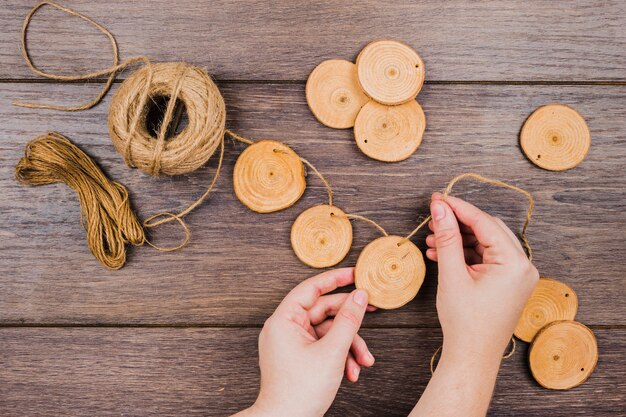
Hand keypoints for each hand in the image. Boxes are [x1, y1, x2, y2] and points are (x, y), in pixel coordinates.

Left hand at [237, 268, 375, 416]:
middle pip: (324, 311)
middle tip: (372, 313)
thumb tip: (359, 296)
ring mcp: (292, 343)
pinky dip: (339, 357)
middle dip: (350, 323)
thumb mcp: (332, 352)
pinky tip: (351, 373)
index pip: (311, 288)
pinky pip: (323, 347)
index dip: (335, 279)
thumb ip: (349, 320)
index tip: (355, 273)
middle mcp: (285, 328)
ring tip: (363, 362)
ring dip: (349, 346)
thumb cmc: (299, 391)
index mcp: (284, 320)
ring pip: (328, 332)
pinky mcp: (299, 357)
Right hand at [410, 193, 538, 416]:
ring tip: (434, 241)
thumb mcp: (452, 274)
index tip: (438, 198)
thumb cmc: (465, 321)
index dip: (458, 207)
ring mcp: (517, 275)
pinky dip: (466, 254)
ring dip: (460, 239)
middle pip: (487, 229)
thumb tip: (440, 208)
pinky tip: (443, 254)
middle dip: (458, 223)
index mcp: (514, 263)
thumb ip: (447, 236)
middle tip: (434, 216)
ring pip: (486, 243)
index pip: (484, 222)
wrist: (472, 356)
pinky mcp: (509, 283)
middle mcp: (523, 266)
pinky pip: (487, 258)